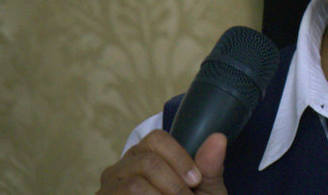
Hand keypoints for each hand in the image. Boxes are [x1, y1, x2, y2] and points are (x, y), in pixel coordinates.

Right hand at [97, 130, 227, 193]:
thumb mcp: (205, 191)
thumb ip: (210, 167)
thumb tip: (219, 137)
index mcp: (146, 155)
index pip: (157, 139)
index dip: (179, 158)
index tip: (196, 181)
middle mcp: (122, 168)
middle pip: (147, 161)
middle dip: (174, 185)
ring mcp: (108, 189)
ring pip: (134, 185)